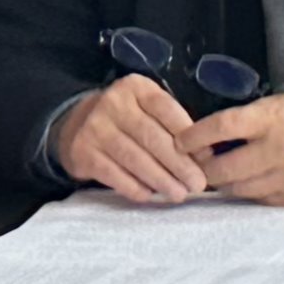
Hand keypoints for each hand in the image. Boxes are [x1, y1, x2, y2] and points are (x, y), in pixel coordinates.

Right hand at [54, 75, 208, 203]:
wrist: (76, 125)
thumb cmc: (127, 119)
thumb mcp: (147, 109)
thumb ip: (173, 126)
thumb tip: (204, 156)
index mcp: (136, 87)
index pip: (166, 109)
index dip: (188, 134)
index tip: (206, 157)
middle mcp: (113, 103)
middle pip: (152, 137)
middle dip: (178, 164)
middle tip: (197, 184)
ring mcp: (95, 128)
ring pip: (135, 158)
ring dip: (160, 180)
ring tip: (179, 194)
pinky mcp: (83, 153)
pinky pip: (115, 175)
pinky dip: (135, 188)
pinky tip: (151, 196)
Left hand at [179, 91, 283, 206]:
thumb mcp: (282, 103)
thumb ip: (249, 119)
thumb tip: (212, 138)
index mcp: (273, 118)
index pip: (222, 127)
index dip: (195, 136)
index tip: (180, 142)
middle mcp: (278, 149)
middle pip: (222, 168)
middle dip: (203, 168)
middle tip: (196, 165)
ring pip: (237, 188)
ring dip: (224, 182)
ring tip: (219, 174)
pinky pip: (258, 200)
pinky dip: (248, 191)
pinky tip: (248, 182)